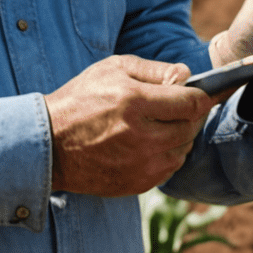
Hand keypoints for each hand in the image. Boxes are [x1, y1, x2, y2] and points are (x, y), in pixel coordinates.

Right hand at [46, 55, 212, 196]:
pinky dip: (167, 155)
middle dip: (190, 115)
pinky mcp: (138, 183)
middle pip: (191, 127)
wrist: (49, 145)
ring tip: (158, 125)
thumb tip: (186, 75)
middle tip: (176, 106)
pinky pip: (170, 168)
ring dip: (179, 136)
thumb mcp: (112, 69)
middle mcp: (141, 136)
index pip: (192, 102)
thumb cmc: (80, 100)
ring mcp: (141, 164)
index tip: (202, 93)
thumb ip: (154, 69)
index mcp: (135, 102)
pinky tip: (148, 144)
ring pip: (183, 149)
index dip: (203, 96)